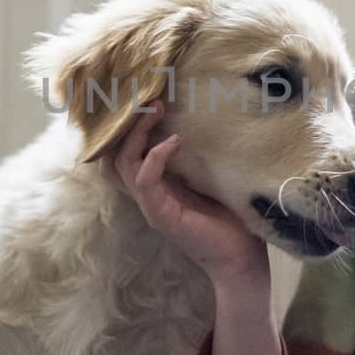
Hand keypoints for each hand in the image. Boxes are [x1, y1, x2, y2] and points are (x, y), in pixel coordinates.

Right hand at [105, 99, 269, 292]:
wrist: (241, 258)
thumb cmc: (231, 217)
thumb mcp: (209, 178)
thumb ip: (197, 155)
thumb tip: (200, 118)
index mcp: (156, 184)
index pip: (122, 153)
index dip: (125, 126)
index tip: (145, 97)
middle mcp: (147, 193)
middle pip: (113, 154)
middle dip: (126, 123)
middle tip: (149, 97)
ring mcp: (151, 205)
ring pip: (123, 164)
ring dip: (136, 133)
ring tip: (156, 110)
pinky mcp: (162, 215)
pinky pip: (145, 181)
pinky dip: (155, 157)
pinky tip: (174, 142)